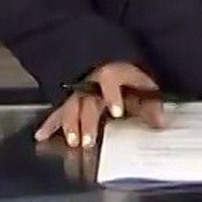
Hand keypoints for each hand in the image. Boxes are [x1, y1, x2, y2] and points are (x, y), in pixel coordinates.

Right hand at [35, 61, 164, 147]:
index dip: (112, 95)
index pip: (109, 81)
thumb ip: (151, 103)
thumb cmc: (128, 75)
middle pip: (87, 101)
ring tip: (73, 141)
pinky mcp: (70, 100)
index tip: (116, 111)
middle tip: (88, 141)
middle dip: (87, 121)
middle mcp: (91, 82)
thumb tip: (160, 122)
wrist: (109, 59)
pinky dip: (49, 124)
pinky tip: (41, 136)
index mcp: (111, 73)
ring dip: (70, 125)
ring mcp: (78, 91)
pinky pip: (58, 111)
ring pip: (71, 107)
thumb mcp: (143, 83)